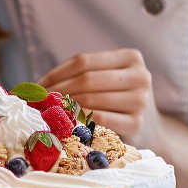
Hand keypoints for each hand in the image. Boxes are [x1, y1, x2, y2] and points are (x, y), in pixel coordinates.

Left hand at [37, 48, 160, 143]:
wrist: (150, 129)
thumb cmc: (116, 99)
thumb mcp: (104, 79)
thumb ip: (80, 75)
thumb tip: (36, 86)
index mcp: (131, 58)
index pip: (83, 61)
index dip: (56, 73)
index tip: (37, 85)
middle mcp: (140, 76)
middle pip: (86, 79)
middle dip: (57, 90)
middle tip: (37, 100)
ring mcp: (141, 100)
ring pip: (90, 99)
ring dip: (64, 106)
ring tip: (46, 110)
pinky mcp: (137, 123)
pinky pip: (99, 119)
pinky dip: (78, 120)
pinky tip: (64, 122)